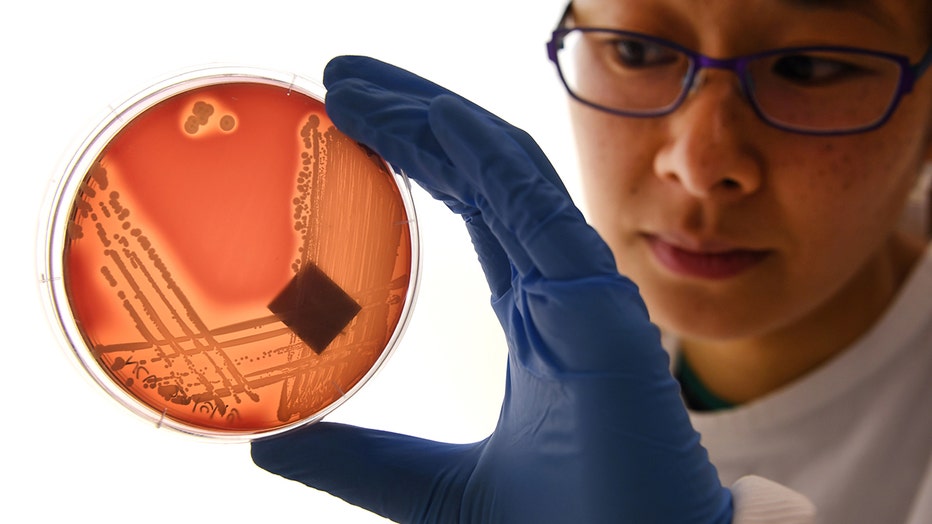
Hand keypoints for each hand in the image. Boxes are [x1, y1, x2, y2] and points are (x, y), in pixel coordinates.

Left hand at [251, 56, 732, 523]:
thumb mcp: (430, 489)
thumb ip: (362, 460)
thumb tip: (270, 447)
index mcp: (535, 318)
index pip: (475, 208)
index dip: (420, 159)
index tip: (348, 127)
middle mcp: (559, 289)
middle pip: (484, 174)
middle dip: (416, 120)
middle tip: (342, 84)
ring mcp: (583, 288)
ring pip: (506, 173)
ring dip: (434, 119)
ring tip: (357, 88)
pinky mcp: (602, 303)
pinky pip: (537, 205)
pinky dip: (483, 155)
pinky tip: (428, 123)